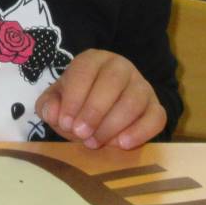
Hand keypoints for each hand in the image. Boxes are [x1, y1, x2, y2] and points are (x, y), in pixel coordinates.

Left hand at [35, 49, 164, 150]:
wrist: (102, 114)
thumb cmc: (76, 104)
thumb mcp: (56, 102)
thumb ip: (48, 105)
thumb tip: (54, 113)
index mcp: (93, 60)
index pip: (85, 69)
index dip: (74, 97)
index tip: (66, 122)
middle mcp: (120, 67)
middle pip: (113, 81)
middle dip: (94, 111)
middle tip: (81, 134)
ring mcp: (141, 86)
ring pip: (134, 100)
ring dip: (113, 125)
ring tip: (95, 143)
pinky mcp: (155, 107)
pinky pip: (156, 117)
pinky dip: (140, 132)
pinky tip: (122, 144)